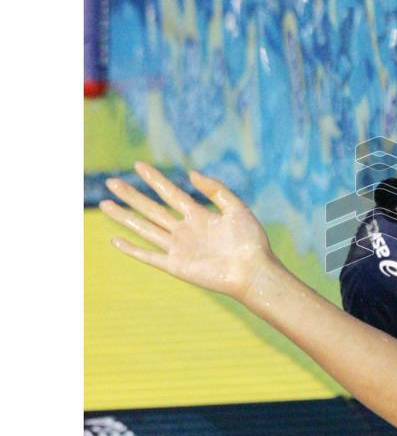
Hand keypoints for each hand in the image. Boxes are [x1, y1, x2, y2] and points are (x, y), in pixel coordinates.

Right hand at [100, 162, 274, 300]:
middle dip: (132, 195)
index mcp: (200, 216)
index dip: (155, 179)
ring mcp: (179, 248)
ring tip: (105, 204)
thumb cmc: (250, 240)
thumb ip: (215, 189)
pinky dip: (132, 249)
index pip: (171, 193)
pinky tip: (116, 240)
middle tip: (112, 181)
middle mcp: (186, 231)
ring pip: (145, 229)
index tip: (139, 165)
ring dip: (125, 217)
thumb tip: (190, 173)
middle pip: (152, 209)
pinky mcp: (176, 266)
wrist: (253, 270)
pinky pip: (149, 256)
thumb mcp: (236, 207)